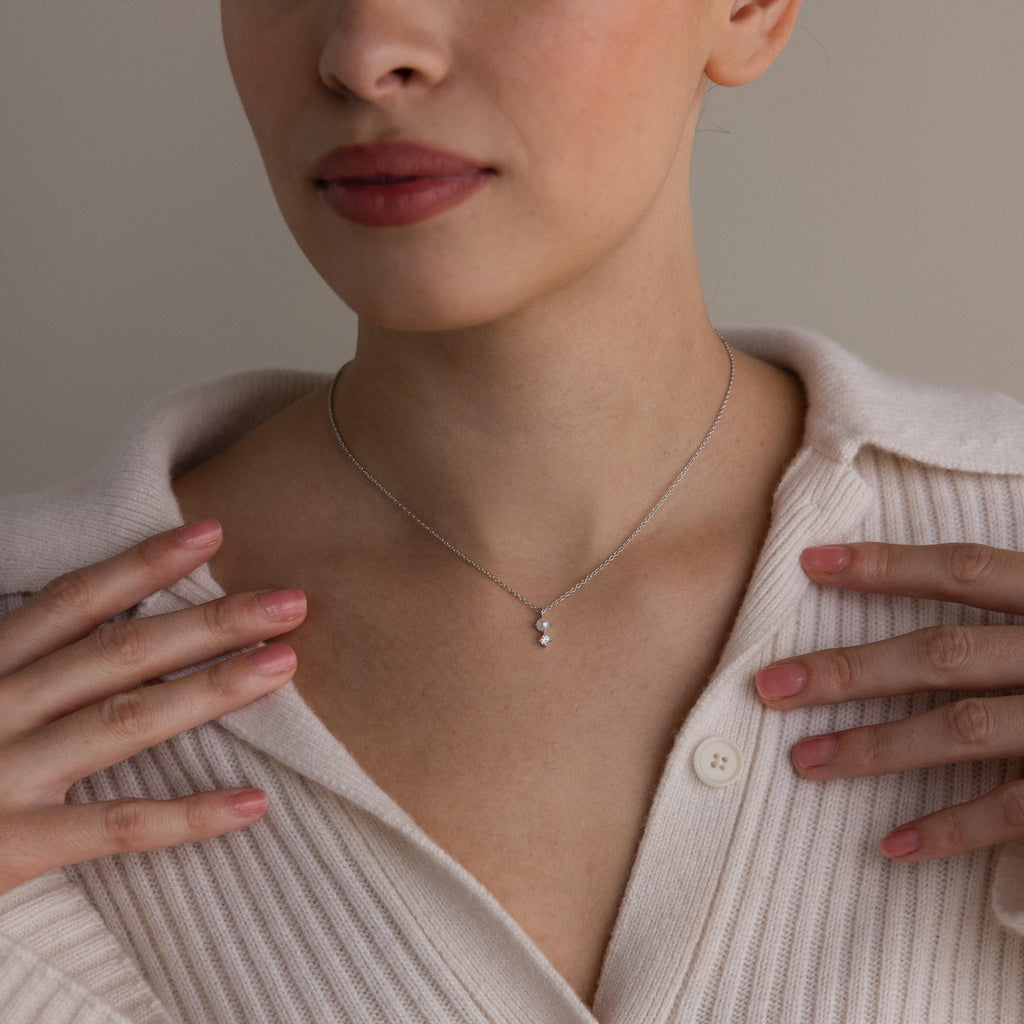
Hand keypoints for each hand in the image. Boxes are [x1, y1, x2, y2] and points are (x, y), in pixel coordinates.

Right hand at [0, 520, 305, 894]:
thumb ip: (23, 659)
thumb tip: (104, 619)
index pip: (76, 601)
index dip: (146, 564)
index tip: (212, 533)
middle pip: (120, 652)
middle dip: (210, 622)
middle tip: (289, 602)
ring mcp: (5, 774)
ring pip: (125, 721)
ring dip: (211, 690)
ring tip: (283, 665)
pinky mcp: (11, 846)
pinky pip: (113, 827)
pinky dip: (185, 817)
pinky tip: (252, 803)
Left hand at [755, 542, 1023, 861]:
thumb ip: (1017, 600)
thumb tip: (948, 587)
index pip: (965, 571)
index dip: (888, 565)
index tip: (811, 567)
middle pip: (942, 654)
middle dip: (851, 669)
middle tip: (770, 685)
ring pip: (964, 730)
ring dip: (877, 748)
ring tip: (804, 761)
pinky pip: (1016, 812)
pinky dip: (953, 830)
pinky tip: (891, 845)